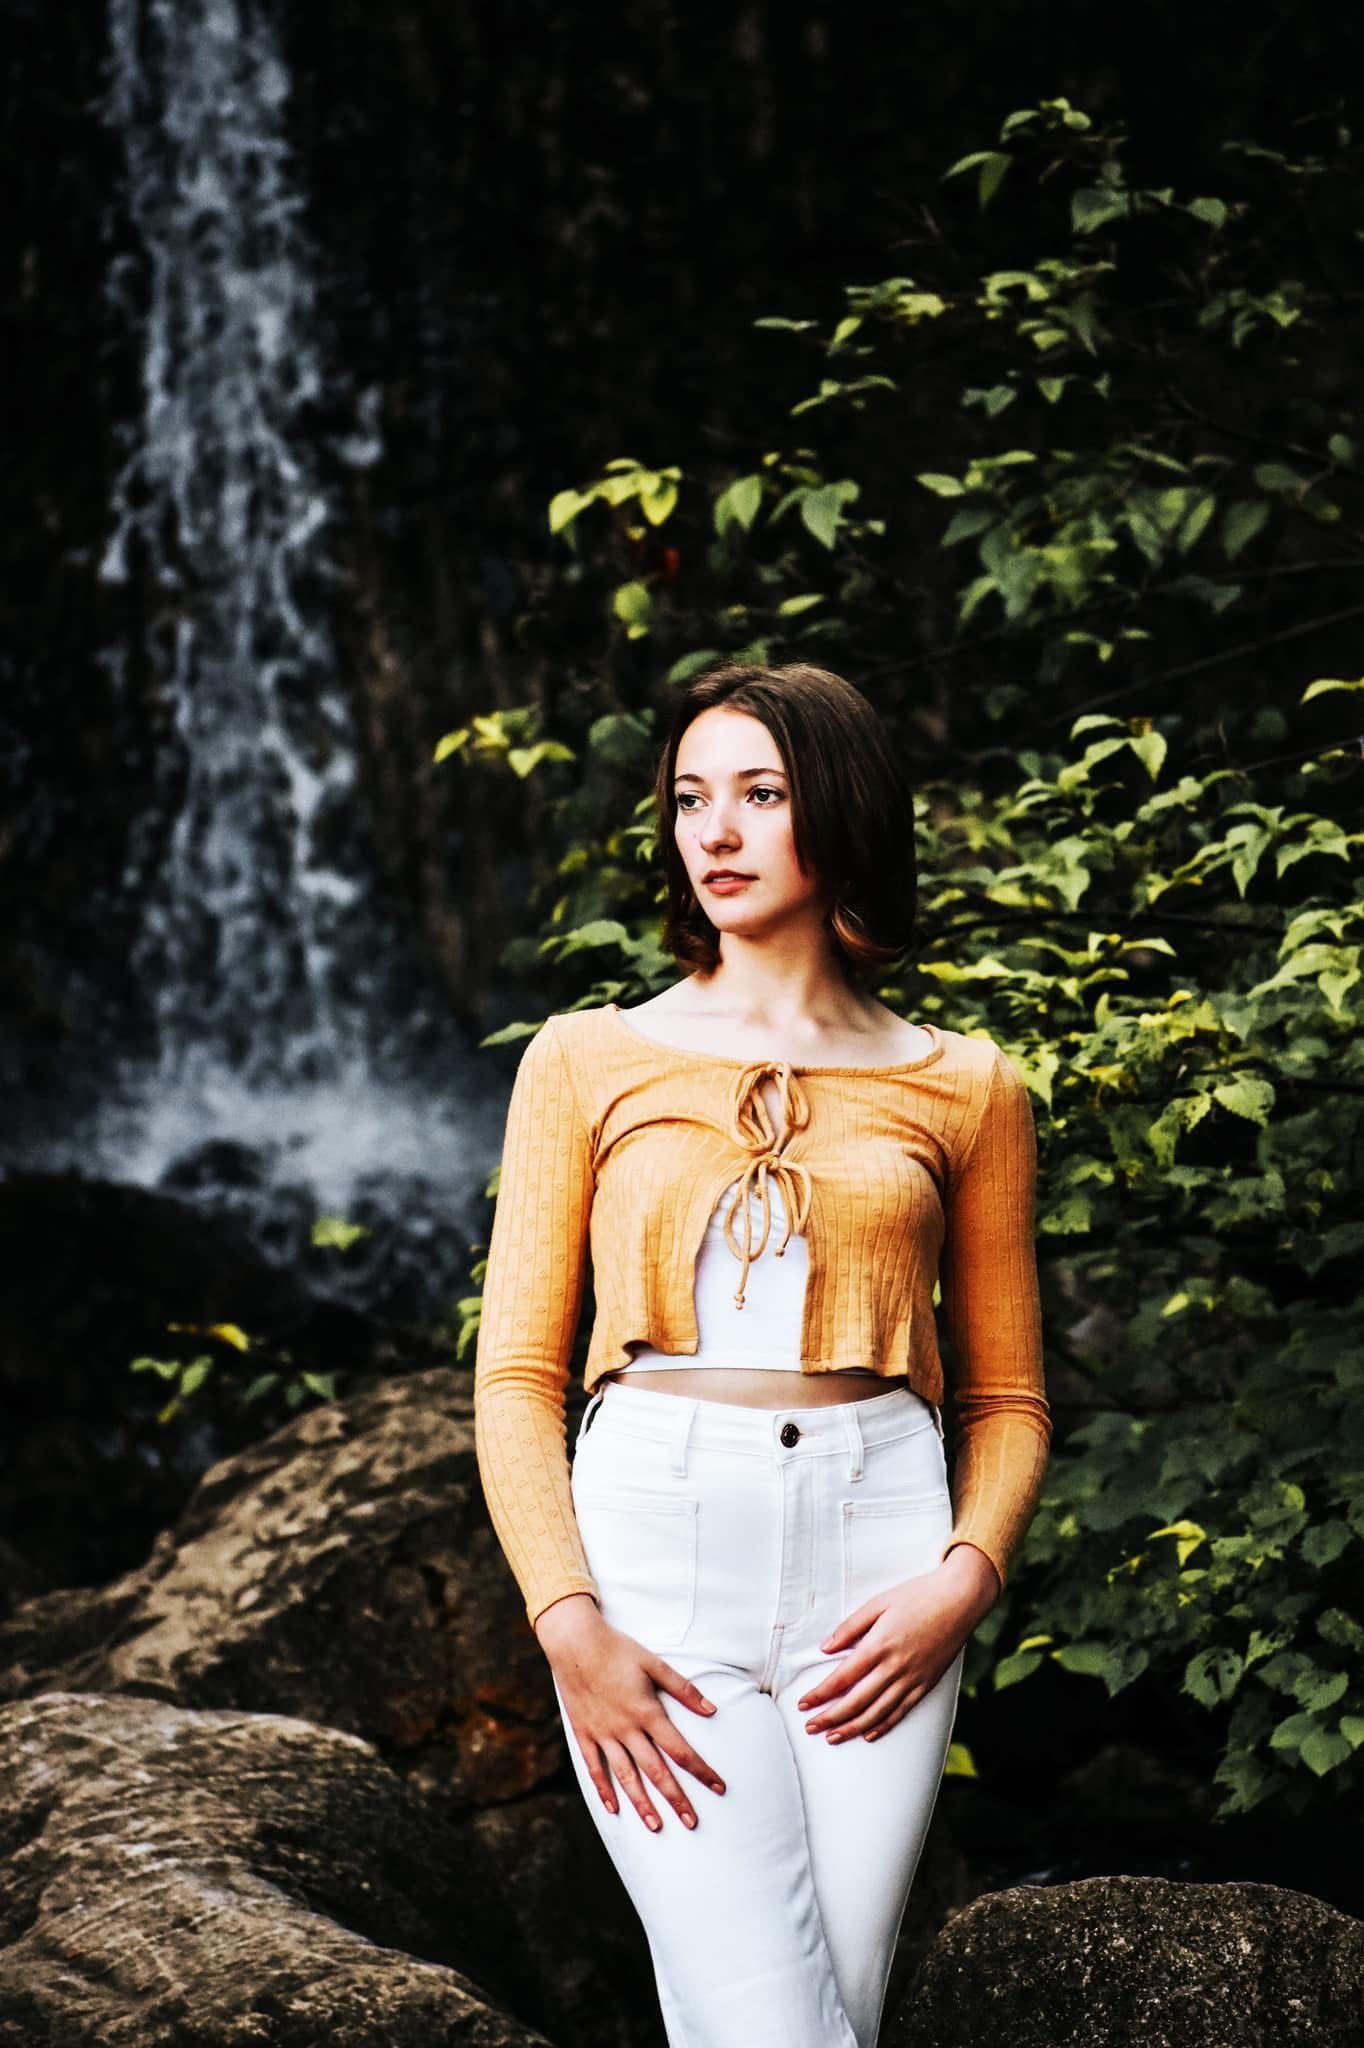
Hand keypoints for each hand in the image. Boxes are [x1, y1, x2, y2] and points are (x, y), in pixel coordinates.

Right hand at [535, 1592, 726, 1832]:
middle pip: (656, 1771)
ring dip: (642, 1804)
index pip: (681, 1750)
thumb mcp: (654, 1664)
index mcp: (647, 1712)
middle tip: (692, 1823)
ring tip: (656, 1827)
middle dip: (676, 1799)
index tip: (719, 1788)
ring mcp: (603, 1734)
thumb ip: (684, 1689)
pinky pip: (595, 1768)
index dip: (702, 1771)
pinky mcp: (584, 1734)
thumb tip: (711, 1710)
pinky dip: (604, 1790)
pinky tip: (614, 1809)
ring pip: (626, 1777)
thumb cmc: (618, 1649)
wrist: (574, 1642)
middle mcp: (626, 1729)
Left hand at [796, 1546, 999, 1743]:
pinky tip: (869, 1734)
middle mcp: (895, 1667)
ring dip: (852, 1728)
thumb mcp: (879, 1603)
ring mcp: (912, 1679)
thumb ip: (851, 1627)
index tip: (803, 1704)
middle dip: (830, 1718)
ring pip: (877, 1713)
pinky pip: (902, 1712)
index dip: (820, 1694)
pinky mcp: (927, 1685)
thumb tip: (826, 1648)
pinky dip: (883, 1726)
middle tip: (810, 1727)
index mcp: (879, 1645)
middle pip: (856, 1701)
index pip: (842, 1678)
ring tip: (832, 1737)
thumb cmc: (918, 1595)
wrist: (960, 1599)